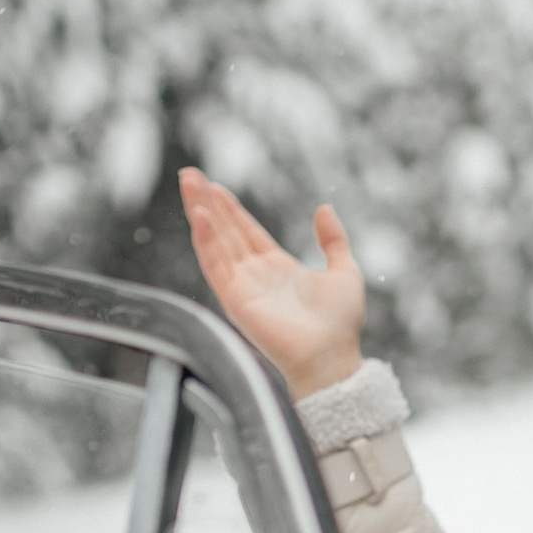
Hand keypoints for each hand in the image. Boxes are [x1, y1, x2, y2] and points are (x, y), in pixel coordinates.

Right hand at [178, 167, 365, 397]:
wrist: (332, 357)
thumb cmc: (340, 325)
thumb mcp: (344, 271)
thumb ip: (333, 240)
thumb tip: (324, 208)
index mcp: (277, 268)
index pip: (246, 231)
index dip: (231, 208)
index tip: (215, 185)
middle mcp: (255, 276)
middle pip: (225, 231)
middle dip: (207, 202)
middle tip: (189, 174)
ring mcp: (242, 286)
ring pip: (215, 242)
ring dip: (200, 212)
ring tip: (188, 183)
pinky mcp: (235, 299)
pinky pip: (215, 264)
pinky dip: (205, 239)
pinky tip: (199, 215)